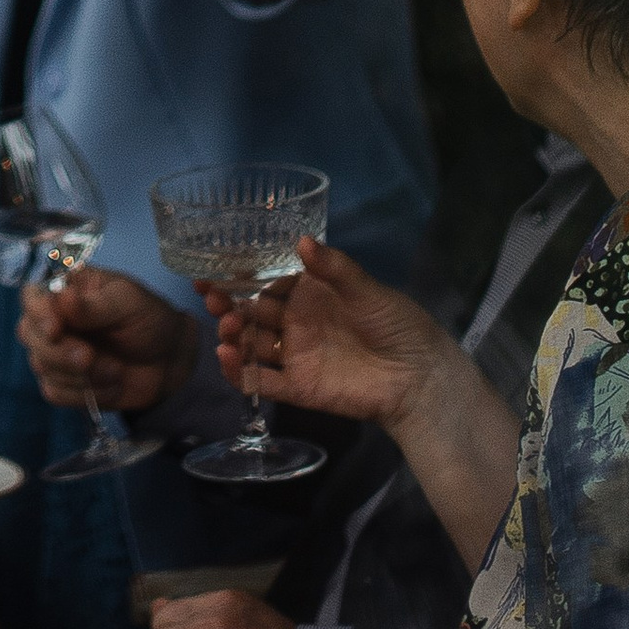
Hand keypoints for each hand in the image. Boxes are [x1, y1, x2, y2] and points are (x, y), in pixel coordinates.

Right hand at [21, 264, 197, 414]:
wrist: (170, 361)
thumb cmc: (148, 318)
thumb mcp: (127, 301)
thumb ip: (93, 304)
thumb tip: (60, 297)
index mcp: (65, 290)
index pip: (31, 298)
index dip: (38, 314)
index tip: (56, 328)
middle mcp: (53, 320)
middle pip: (28, 334)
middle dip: (59, 351)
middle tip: (89, 357)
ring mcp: (56, 353)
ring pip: (40, 365)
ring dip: (79, 375)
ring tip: (115, 370)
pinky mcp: (64, 383)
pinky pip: (54, 392)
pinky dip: (83, 393)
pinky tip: (110, 385)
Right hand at [214, 237, 449, 431]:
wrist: (419, 376)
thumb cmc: (396, 324)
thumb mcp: (367, 290)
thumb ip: (334, 268)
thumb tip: (301, 241)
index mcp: (306, 295)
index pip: (263, 283)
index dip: (235, 278)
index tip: (209, 272)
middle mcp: (294, 323)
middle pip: (250, 314)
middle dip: (226, 305)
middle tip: (212, 299)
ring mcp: (294, 356)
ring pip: (251, 346)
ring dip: (232, 336)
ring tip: (227, 327)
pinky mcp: (298, 388)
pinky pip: (263, 382)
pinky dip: (241, 374)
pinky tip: (227, 359)